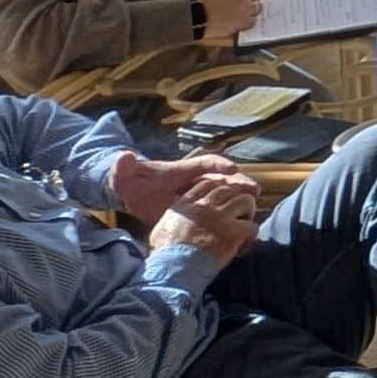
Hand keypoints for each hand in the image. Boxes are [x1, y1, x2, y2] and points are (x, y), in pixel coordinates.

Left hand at [110, 147, 243, 223]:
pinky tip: (238, 221)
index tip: (232, 169)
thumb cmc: (129, 181)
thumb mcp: (122, 174)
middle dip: (238, 182)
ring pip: (223, 193)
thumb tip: (124, 156)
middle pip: (221, 178)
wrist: (131, 193)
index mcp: (180, 170)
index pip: (204, 163)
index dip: (218, 165)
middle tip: (253, 189)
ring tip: (254, 203)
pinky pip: (216, 208)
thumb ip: (122, 167)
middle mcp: (194, 180)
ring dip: (239, 196)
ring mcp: (197, 194)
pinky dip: (229, 212)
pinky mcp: (195, 209)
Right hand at [150, 170, 261, 268]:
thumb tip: (175, 221)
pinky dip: (251, 235)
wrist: (173, 269)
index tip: (221, 201)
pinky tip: (244, 245)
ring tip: (244, 224)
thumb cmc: (164, 255)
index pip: (207, 184)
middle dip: (235, 198)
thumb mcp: (161, 229)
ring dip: (247, 211)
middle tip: (236, 213)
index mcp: (187, 204)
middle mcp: (205, 206)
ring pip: (245, 200)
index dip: (218, 190)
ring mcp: (221, 217)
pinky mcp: (233, 232)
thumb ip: (172, 218)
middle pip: (229, 189)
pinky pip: (252, 226)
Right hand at [195, 0, 262, 40]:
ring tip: (240, 11)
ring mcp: (245, 10)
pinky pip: (253, 20)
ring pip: (258, 7)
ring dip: (251, 9)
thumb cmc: (203, 0)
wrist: (196, 16)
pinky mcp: (243, 23)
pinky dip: (248, 20)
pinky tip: (239, 19)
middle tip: (240, 1)